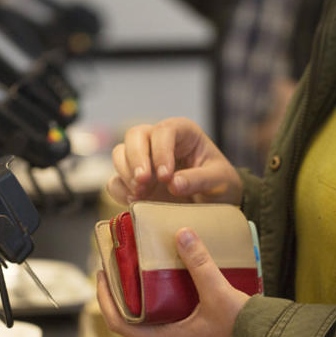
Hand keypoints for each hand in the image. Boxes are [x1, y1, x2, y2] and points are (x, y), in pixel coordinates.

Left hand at [95, 227, 249, 336]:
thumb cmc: (243, 330)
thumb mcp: (219, 294)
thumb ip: (200, 264)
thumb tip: (182, 232)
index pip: (119, 324)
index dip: (105, 299)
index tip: (101, 274)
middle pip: (129, 319)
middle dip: (120, 292)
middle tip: (117, 265)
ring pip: (147, 318)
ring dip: (139, 295)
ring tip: (136, 267)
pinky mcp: (191, 336)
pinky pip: (165, 317)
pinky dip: (159, 299)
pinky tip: (164, 279)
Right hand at [107, 117, 242, 205]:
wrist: (213, 205)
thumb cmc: (220, 185)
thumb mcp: (221, 180)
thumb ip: (200, 179)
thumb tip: (174, 183)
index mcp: (182, 133)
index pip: (164, 131)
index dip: (161, 151)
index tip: (166, 176)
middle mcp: (158, 143)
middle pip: (135, 136)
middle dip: (136, 159)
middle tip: (144, 182)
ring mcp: (143, 162)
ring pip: (119, 154)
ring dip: (126, 174)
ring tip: (141, 194)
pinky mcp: (132, 182)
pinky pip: (115, 181)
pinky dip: (120, 191)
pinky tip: (136, 201)